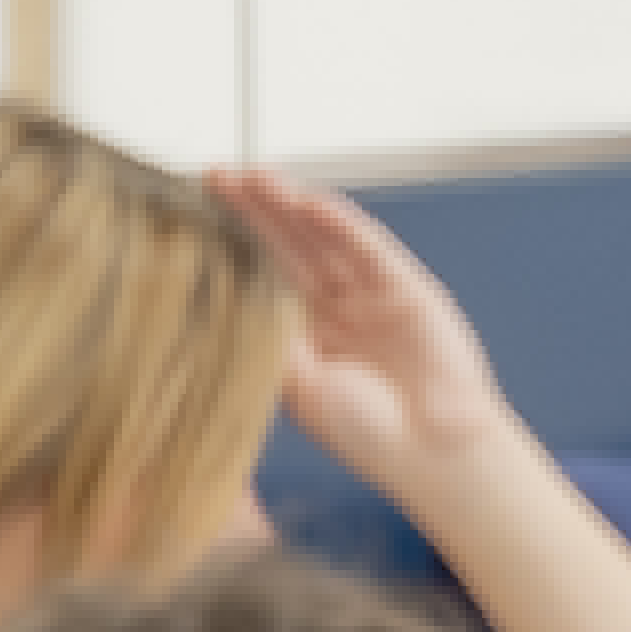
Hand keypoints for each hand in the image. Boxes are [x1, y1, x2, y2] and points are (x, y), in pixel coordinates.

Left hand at [210, 166, 524, 514]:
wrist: (433, 455)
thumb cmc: (369, 436)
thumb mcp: (298, 391)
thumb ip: (267, 343)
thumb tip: (221, 300)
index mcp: (305, 334)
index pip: (262, 274)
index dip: (233, 241)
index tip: (196, 212)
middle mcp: (336, 308)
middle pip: (288, 247)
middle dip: (253, 210)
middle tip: (217, 176)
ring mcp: (372, 295)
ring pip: (324, 240)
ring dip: (291, 207)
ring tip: (256, 178)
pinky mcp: (408, 289)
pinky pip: (370, 249)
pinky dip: (342, 225)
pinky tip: (311, 204)